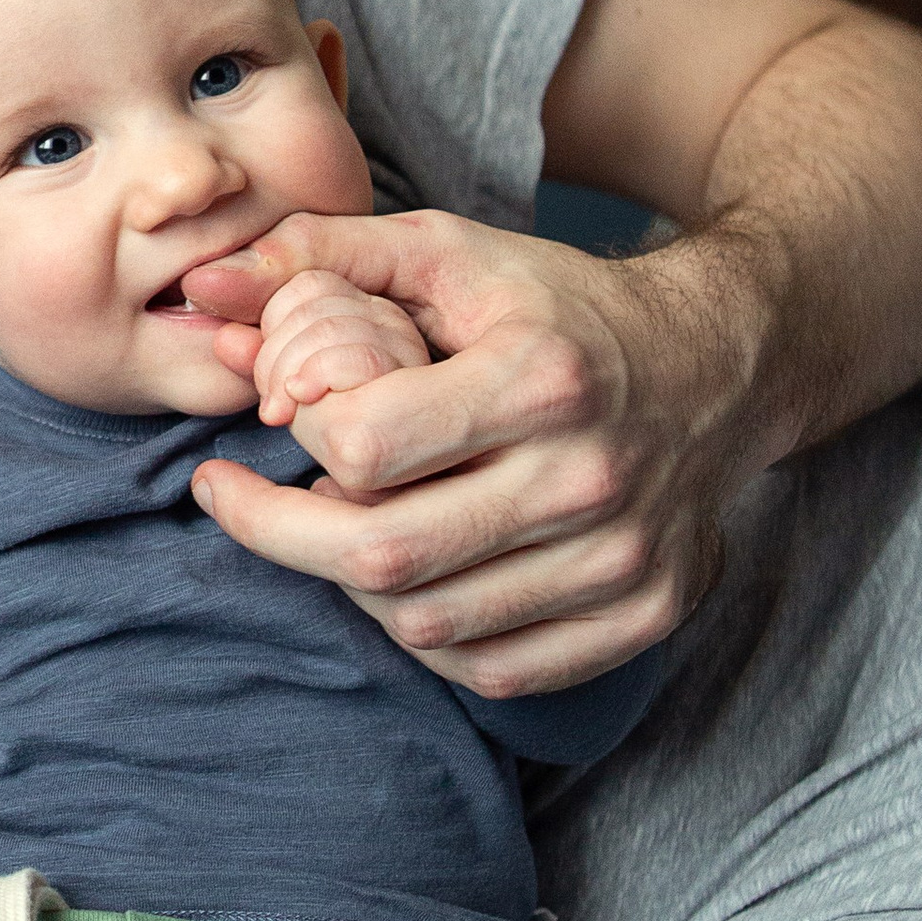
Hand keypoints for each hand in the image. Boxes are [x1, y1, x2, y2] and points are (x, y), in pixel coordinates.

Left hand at [180, 210, 760, 696]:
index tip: (274, 416)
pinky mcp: (641, 614)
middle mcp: (588, 477)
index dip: (296, 434)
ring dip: (352, 582)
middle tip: (234, 498)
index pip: (363, 446)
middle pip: (384, 553)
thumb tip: (205, 285)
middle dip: (279, 532)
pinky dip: (428, 636)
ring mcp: (622, 559)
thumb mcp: (448, 252)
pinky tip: (405, 578)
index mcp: (540, 377)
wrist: (716, 365)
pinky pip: (496, 668)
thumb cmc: (559, 307)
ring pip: (429, 623)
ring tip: (335, 524)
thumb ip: (321, 255)